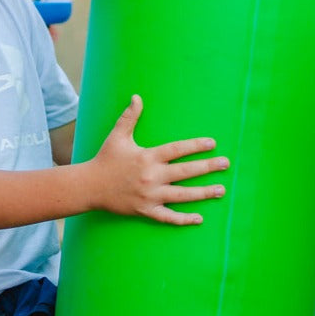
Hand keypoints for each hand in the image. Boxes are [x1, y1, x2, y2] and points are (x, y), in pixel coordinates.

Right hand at [89, 95, 227, 224]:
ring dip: (203, 193)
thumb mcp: (117, 136)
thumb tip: (137, 96)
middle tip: (225, 163)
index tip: (212, 143)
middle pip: (185, 171)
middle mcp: (151, 176)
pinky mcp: (145, 210)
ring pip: (182, 195)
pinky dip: (183, 219)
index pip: (177, 150)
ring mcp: (150, 195)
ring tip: (221, 190)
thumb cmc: (105, 159)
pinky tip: (199, 218)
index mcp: (148, 157)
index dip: (195, 146)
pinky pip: (168, 217)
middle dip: (207, 167)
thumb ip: (130, 117)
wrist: (89, 187)